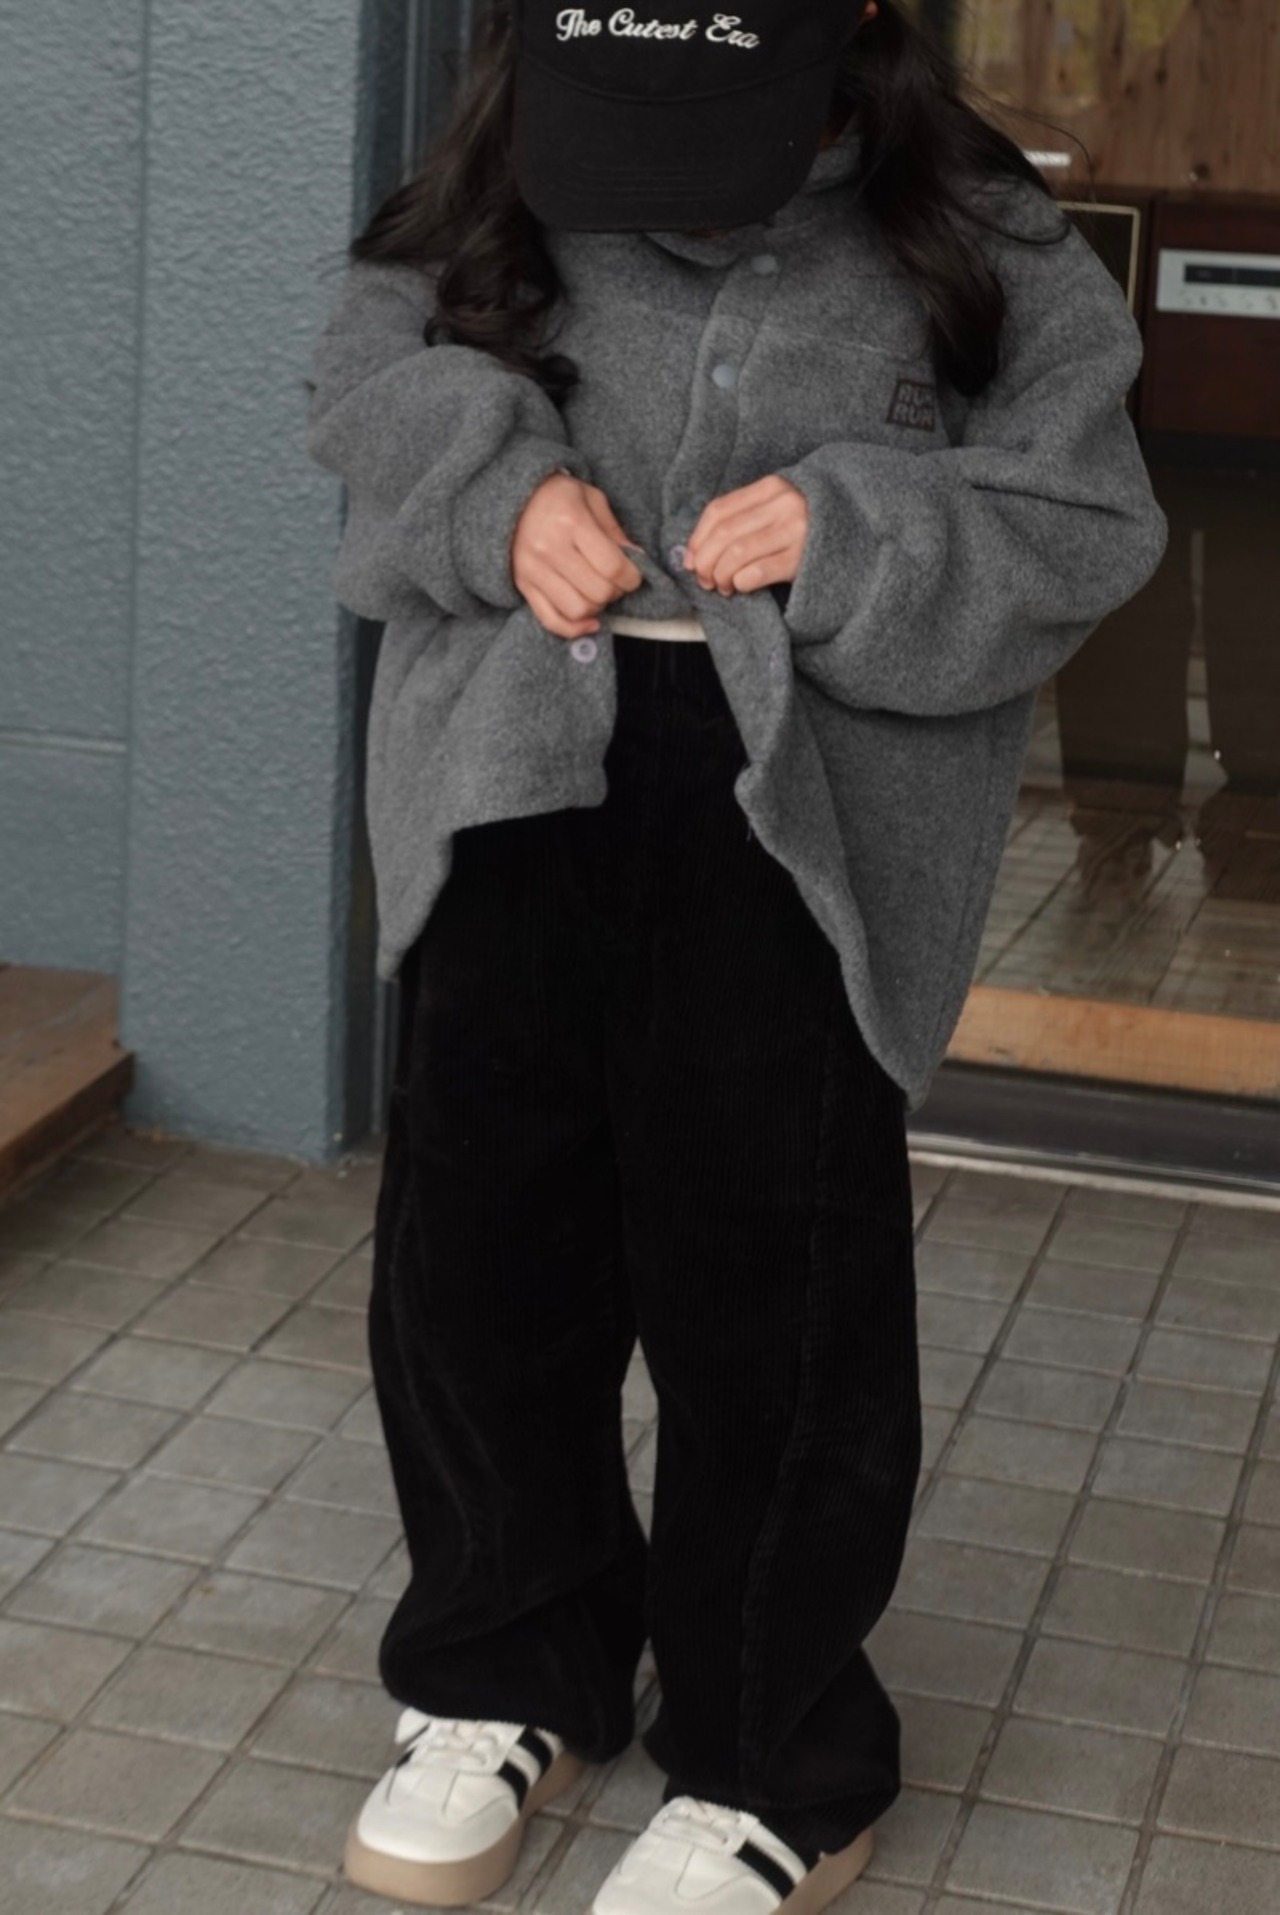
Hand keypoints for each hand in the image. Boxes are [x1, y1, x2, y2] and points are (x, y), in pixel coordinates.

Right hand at [512, 473, 644, 639]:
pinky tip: (590, 621)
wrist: (513, 500)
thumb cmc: (558, 496)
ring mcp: (533, 570)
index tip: (634, 574)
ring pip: (578, 610)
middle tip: (617, 581)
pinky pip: (551, 621)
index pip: (612, 566)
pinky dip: (574, 628)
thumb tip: (637, 561)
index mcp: (570, 521)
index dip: (632, 577)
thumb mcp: (592, 498)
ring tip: (599, 592)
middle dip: (616, 592)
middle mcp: (549, 548)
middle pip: (598, 592)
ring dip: (597, 608)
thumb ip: (615, 531)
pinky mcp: (523, 586)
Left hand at [683, 476, 809, 596]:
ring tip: (724, 586)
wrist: (861, 531)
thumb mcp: (779, 508)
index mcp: (771, 487)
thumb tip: (693, 552)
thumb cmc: (810, 524)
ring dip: (721, 576)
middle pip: (724, 534)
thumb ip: (742, 519)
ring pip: (736, 554)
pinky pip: (758, 572)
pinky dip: (741, 582)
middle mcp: (783, 505)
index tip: (691, 560)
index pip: (718, 511)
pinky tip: (742, 587)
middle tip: (705, 580)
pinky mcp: (804, 559)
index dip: (697, 539)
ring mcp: (796, 531)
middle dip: (705, 562)